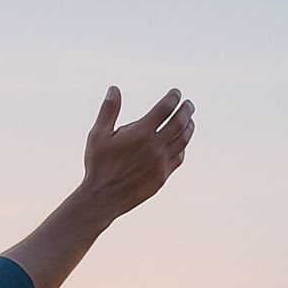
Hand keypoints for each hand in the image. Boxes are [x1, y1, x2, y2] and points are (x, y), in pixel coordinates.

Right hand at [79, 86, 194, 219]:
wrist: (102, 197)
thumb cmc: (98, 165)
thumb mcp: (98, 135)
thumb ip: (108, 111)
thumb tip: (114, 89)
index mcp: (141, 133)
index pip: (165, 108)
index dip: (173, 98)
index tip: (176, 93)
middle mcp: (155, 146)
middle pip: (179, 122)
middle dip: (186, 110)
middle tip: (188, 104)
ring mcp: (161, 162)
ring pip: (183, 140)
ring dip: (189, 127)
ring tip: (190, 121)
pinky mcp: (163, 176)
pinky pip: (179, 157)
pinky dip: (183, 147)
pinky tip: (181, 143)